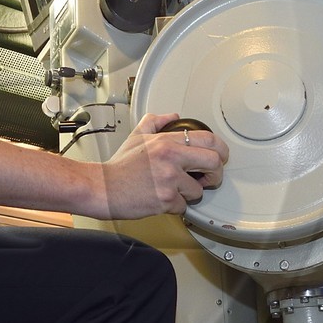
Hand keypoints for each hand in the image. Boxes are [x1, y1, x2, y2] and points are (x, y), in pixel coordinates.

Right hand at [90, 112, 228, 219]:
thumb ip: (155, 122)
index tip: (219, 157)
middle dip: (216, 174)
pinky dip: (175, 207)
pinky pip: (183, 206)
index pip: (208, 139)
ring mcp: (169, 179)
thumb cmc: (119, 166)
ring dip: (190, 194)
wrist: (102, 187)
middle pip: (214, 162)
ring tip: (175, 191)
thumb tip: (172, 116)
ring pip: (199, 190)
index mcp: (166, 141)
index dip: (220, 150)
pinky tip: (162, 200)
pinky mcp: (166, 199)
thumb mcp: (136, 136)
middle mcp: (171, 157)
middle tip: (208, 179)